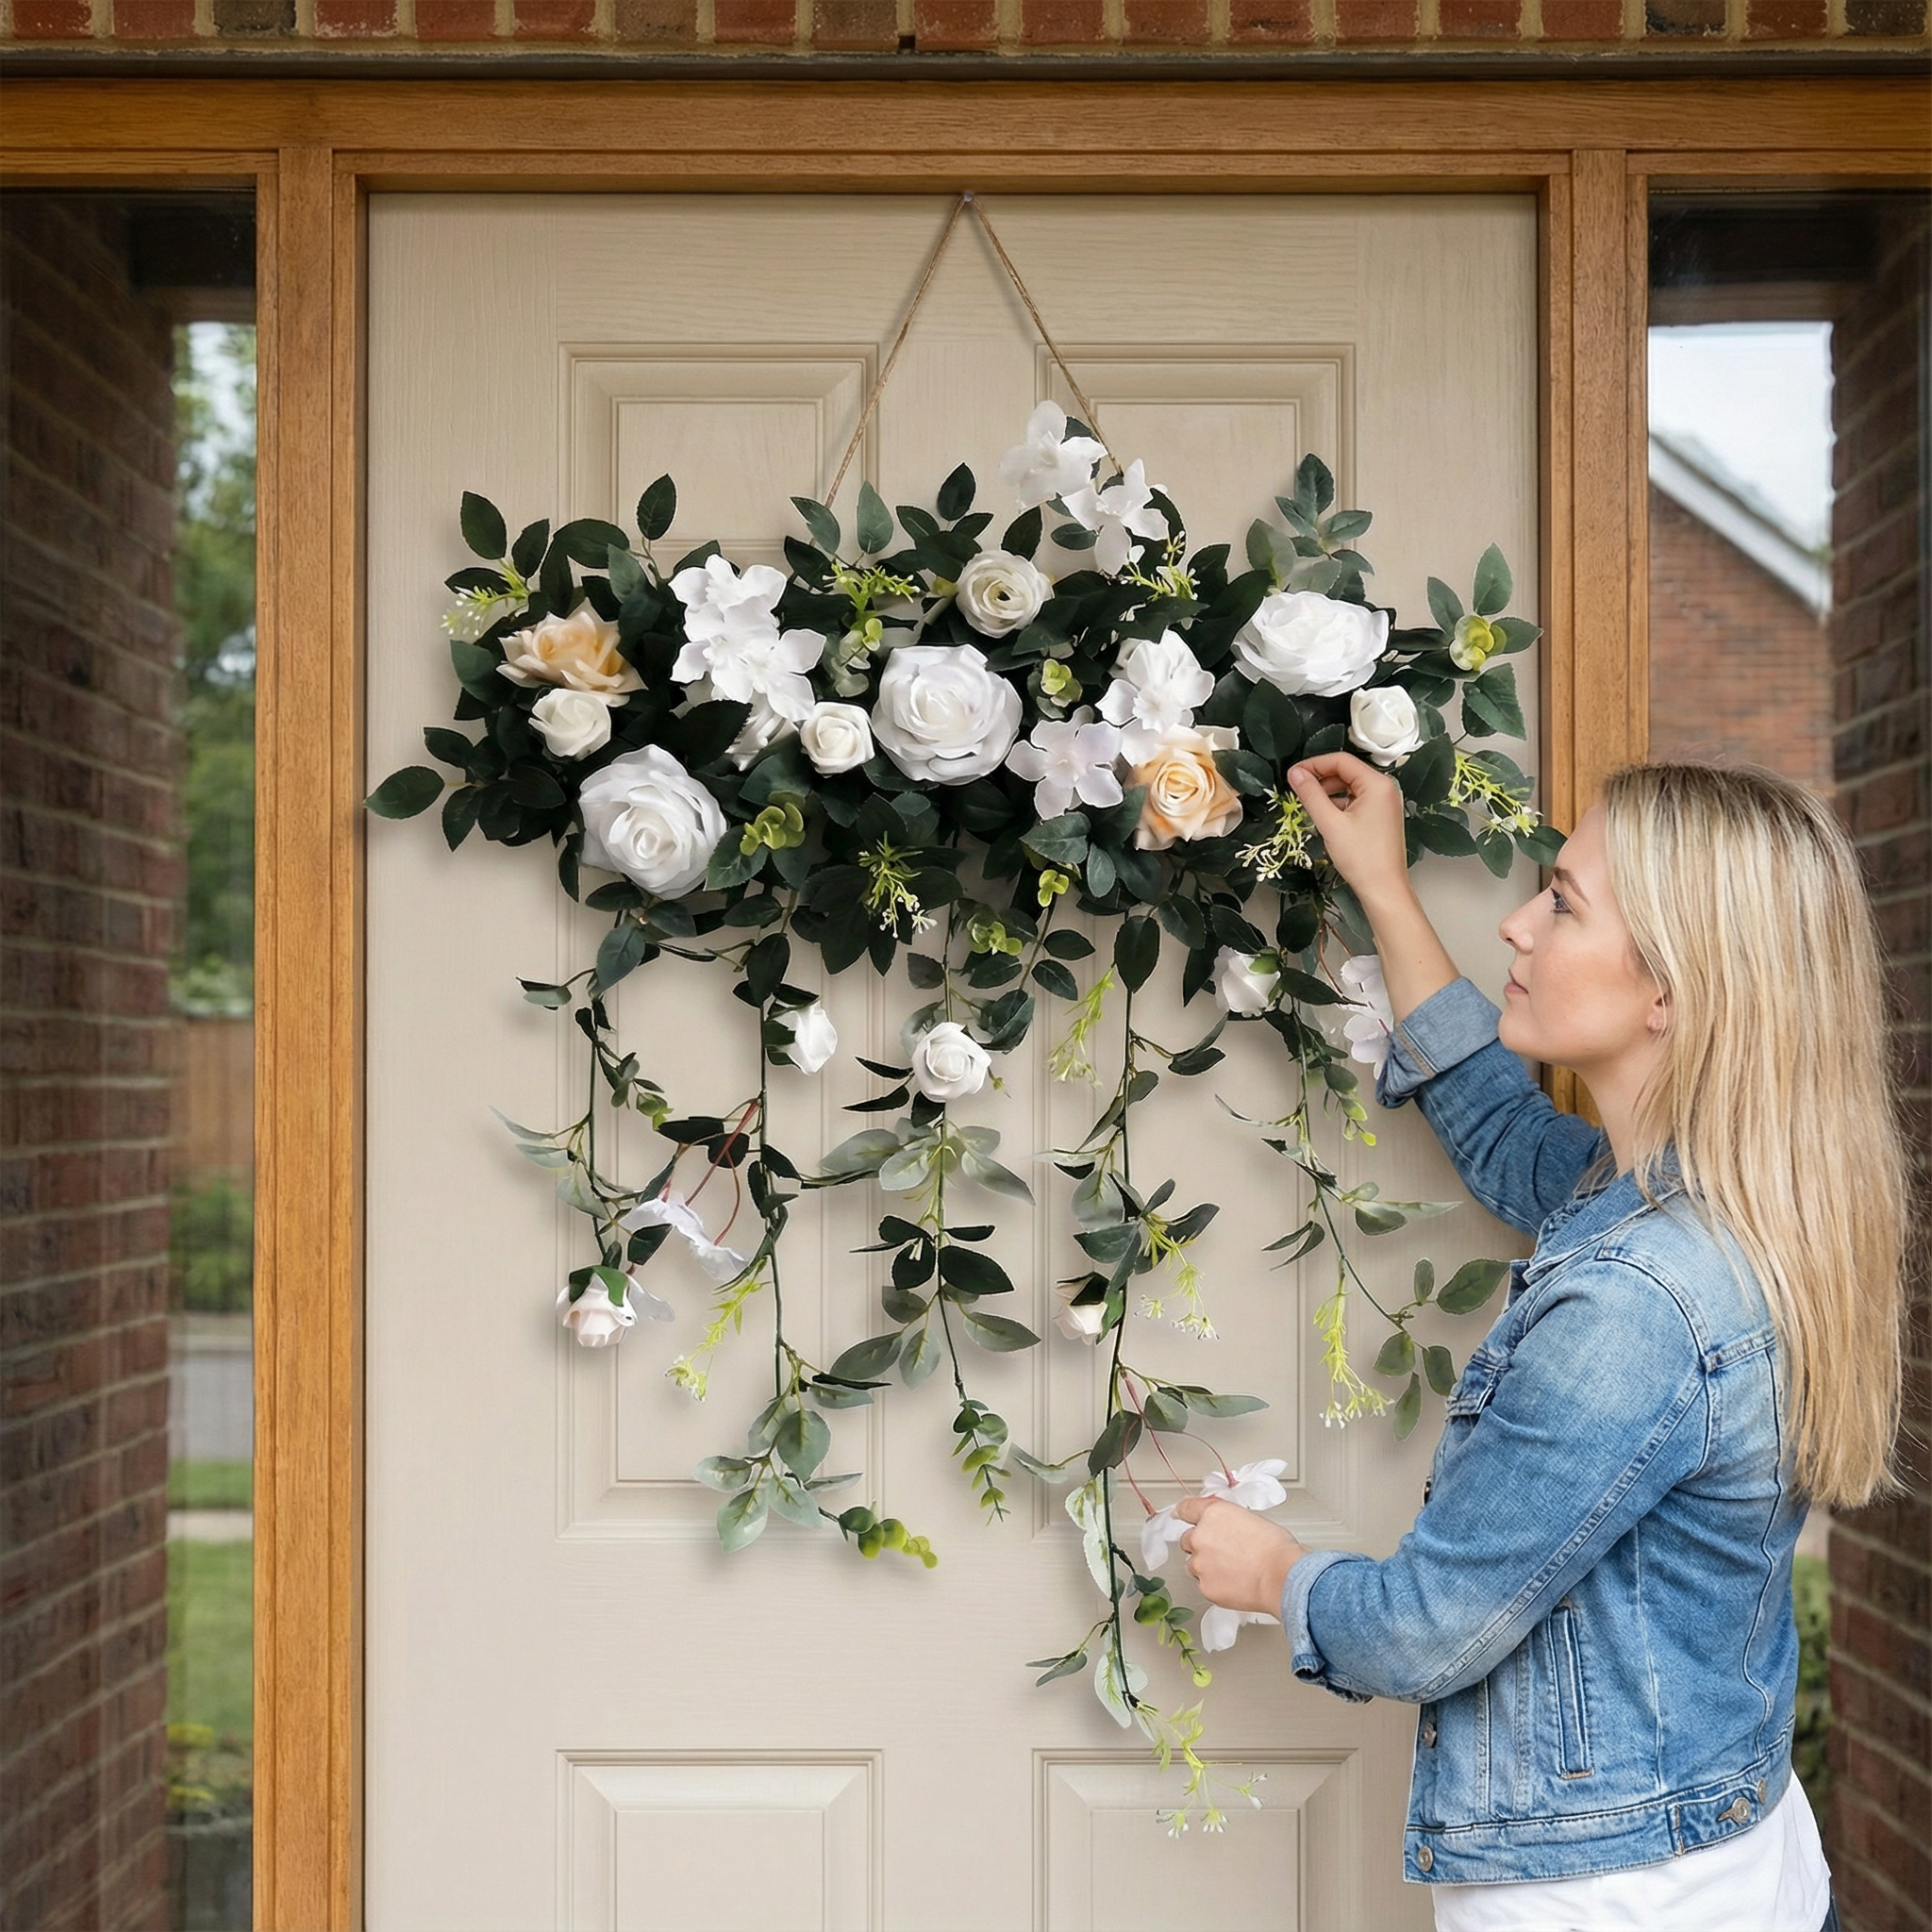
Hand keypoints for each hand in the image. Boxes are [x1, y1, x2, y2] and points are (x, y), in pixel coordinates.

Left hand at [1175, 1496, 1305, 1616]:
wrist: (1282, 1576)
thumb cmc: (1275, 1548)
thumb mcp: (1250, 1519)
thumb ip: (1228, 1520)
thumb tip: (1223, 1527)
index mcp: (1212, 1514)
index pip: (1186, 1508)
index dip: (1183, 1512)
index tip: (1180, 1515)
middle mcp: (1200, 1537)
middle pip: (1188, 1539)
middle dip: (1201, 1545)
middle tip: (1223, 1552)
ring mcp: (1200, 1564)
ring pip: (1194, 1564)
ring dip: (1206, 1566)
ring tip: (1232, 1570)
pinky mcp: (1205, 1587)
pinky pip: (1204, 1584)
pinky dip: (1215, 1584)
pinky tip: (1234, 1583)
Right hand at [1286, 750, 1458, 1021]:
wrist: (1384, 889)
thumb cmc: (1360, 856)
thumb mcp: (1330, 824)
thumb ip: (1311, 795)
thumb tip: (1294, 773)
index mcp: (1376, 784)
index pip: (1341, 761)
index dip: (1314, 764)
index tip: (1292, 775)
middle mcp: (1385, 788)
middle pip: (1347, 772)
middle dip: (1321, 779)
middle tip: (1297, 792)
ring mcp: (1385, 803)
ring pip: (1350, 787)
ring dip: (1328, 793)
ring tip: (1308, 807)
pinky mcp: (1382, 817)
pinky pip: (1357, 801)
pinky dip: (1339, 805)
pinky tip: (1325, 818)